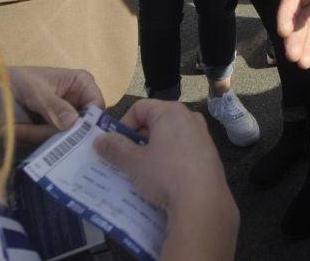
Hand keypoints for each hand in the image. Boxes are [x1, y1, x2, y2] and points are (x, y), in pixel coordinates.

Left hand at [10, 66, 104, 143]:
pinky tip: (20, 132)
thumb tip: (72, 122)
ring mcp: (68, 115)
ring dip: (42, 136)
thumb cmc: (22, 80)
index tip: (71, 135)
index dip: (87, 122)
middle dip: (58, 132)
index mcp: (83, 84)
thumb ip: (54, 106)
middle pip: (81, 125)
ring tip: (18, 130)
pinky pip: (54, 138)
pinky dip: (37, 138)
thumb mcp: (37, 91)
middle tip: (34, 134)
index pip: (96, 107)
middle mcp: (80, 100)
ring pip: (66, 135)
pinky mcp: (55, 126)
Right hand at [95, 100, 238, 260]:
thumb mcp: (134, 162)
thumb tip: (100, 139)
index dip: (122, 125)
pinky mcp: (210, 157)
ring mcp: (203, 137)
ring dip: (152, 153)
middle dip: (137, 141)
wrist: (203, 202)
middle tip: (124, 161)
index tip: (114, 146)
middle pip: (156, 122)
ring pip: (170, 140)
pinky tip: (162, 183)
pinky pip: (183, 153)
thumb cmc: (165, 174)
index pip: (139, 108)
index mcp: (171, 112)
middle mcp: (190, 118)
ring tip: (140, 174)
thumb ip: (115, 148)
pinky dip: (169, 162)